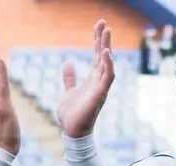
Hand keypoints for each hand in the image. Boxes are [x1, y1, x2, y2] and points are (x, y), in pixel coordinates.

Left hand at [56, 20, 114, 137]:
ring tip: (107, 31)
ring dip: (107, 47)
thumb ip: (70, 78)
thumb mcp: (68, 91)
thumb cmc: (71, 115)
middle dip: (104, 39)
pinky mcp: (100, 94)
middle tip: (104, 22)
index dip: (98, 40)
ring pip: (107, 63)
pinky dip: (108, 64)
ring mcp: (101, 87)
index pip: (97, 56)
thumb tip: (68, 63)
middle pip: (103, 56)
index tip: (99, 26)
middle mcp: (98, 81)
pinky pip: (107, 76)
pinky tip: (105, 52)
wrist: (72, 132)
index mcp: (92, 79)